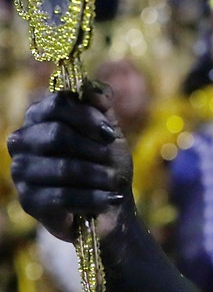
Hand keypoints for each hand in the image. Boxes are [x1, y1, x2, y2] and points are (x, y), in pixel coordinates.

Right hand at [7, 82, 134, 241]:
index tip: (109, 134)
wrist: (107, 201)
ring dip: (95, 174)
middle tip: (112, 158)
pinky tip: (110, 199)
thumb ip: (101, 106)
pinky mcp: (28, 201)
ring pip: (61, 167)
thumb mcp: (109, 129)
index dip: (86, 116)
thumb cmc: (105, 160)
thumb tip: (92, 90)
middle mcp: (22, 141)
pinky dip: (91, 198)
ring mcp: (21, 171)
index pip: (56, 104)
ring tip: (113, 180)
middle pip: (55, 135)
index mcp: (40, 117)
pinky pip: (61, 197)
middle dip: (92, 148)